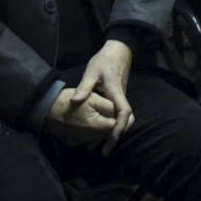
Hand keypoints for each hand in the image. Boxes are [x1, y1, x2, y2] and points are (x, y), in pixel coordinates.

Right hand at [45, 88, 118, 151]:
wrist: (44, 109)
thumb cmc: (70, 101)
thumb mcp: (94, 98)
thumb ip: (110, 108)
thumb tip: (121, 115)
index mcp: (97, 127)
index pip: (116, 126)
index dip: (121, 119)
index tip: (121, 112)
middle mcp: (89, 138)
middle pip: (107, 133)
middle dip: (112, 124)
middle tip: (113, 113)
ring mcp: (80, 141)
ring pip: (98, 136)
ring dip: (102, 129)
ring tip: (102, 117)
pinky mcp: (73, 141)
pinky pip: (87, 138)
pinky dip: (91, 132)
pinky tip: (89, 123)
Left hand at [69, 39, 133, 153]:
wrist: (119, 50)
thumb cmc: (104, 61)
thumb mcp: (91, 73)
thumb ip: (84, 88)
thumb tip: (74, 102)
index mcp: (116, 92)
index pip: (123, 113)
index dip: (119, 128)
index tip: (111, 140)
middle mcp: (121, 97)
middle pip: (126, 120)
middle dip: (118, 136)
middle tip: (105, 150)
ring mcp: (121, 97)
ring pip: (122, 118)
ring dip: (115, 131)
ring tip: (103, 144)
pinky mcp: (118, 97)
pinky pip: (118, 114)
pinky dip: (113, 124)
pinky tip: (103, 130)